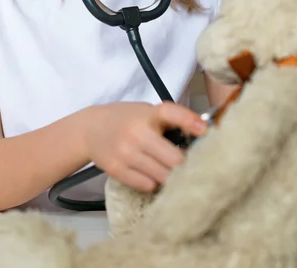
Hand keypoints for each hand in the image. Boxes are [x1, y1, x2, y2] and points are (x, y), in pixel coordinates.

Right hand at [86, 101, 207, 192]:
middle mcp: (137, 132)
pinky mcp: (117, 169)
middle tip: (191, 167)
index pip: (171, 113)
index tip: (206, 130)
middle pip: (174, 159)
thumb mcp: (146, 112)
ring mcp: (126, 152)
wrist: (90, 129)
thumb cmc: (126, 120)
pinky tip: (152, 175)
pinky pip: (146, 185)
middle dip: (185, 165)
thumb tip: (201, 139)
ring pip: (162, 176)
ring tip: (171, 172)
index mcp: (147, 114)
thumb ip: (168, 122)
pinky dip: (153, 183)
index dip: (189, 121)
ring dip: (171, 177)